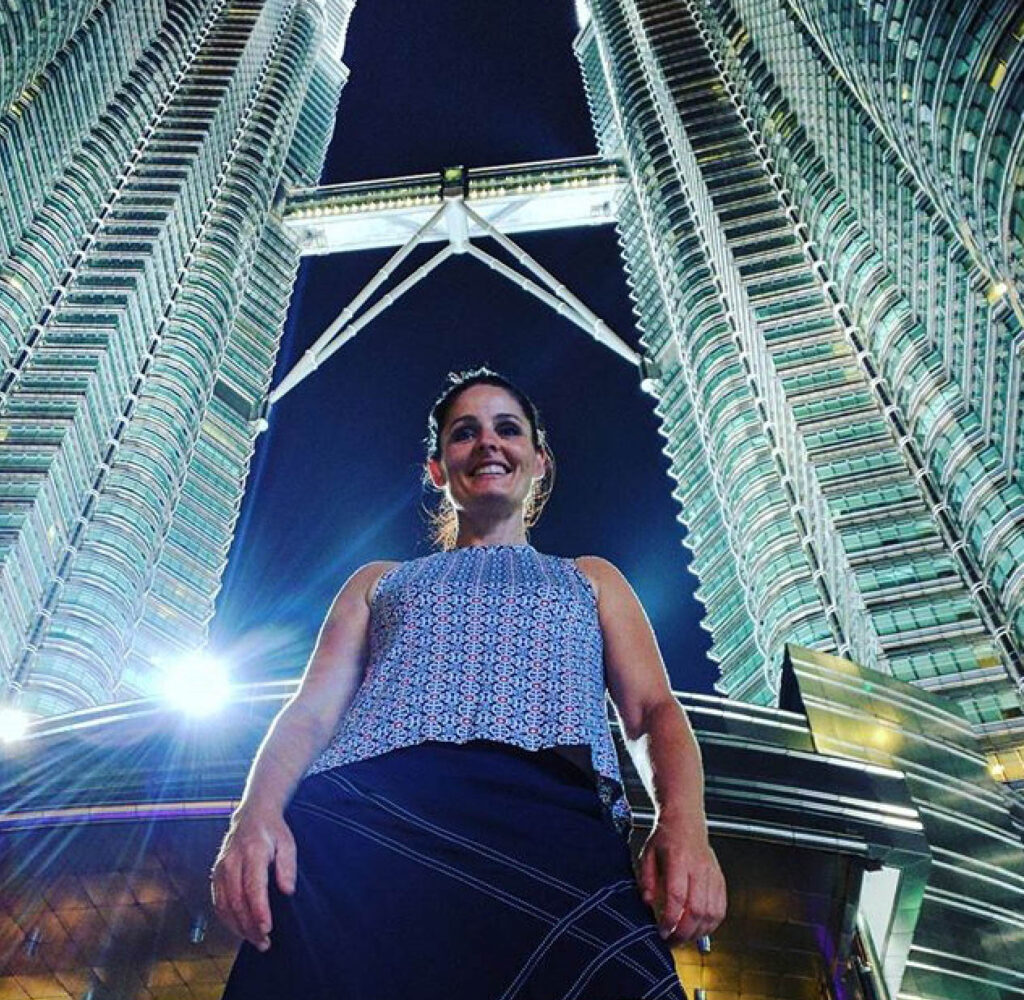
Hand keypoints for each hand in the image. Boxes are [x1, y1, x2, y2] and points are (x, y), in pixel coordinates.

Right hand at [210, 805, 296, 950]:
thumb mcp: (288, 842)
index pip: (253, 886)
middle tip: (264, 942)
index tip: (267, 928)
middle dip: (250, 925)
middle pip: (237, 900)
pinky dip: (227, 920)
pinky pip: (218, 902)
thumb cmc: (272, 831)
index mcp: (252, 851)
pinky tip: (240, 930)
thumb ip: (288, 866)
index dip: (259, 910)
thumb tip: (288, 890)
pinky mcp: (215, 875)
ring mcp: (221, 868)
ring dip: (238, 927)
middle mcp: (232, 861)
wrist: (252, 815)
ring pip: (225, 905)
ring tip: (255, 940)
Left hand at [637, 816, 725, 944]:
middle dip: (684, 932)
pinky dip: (711, 925)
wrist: (686, 819)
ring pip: (712, 913)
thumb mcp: (647, 853)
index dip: (670, 918)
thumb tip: (646, 902)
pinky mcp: (720, 879)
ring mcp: (713, 873)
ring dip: (698, 932)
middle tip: (671, 941)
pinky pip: (721, 908)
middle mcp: (699, 867)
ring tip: (683, 937)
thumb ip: (645, 878)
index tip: (661, 930)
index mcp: (679, 858)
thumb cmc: (666, 837)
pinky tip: (699, 929)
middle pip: (697, 909)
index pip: (677, 896)